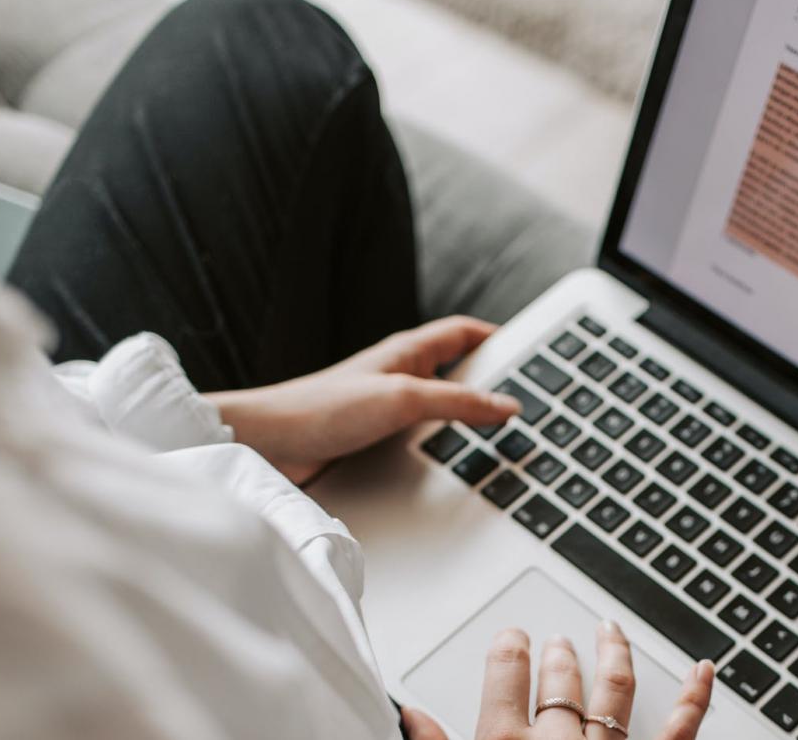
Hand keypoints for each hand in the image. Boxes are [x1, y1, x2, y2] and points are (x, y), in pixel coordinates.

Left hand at [207, 316, 520, 483]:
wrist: (267, 448)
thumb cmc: (320, 409)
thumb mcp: (402, 400)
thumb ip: (456, 402)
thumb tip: (507, 405)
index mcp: (407, 353)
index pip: (463, 332)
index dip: (497, 337)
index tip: (529, 351)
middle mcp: (399, 376)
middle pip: (458, 370)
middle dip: (491, 381)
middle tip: (527, 398)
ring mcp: (387, 409)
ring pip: (441, 408)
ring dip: (466, 419)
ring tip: (500, 436)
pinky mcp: (375, 441)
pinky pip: (421, 438)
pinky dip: (443, 446)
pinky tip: (453, 465)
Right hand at [473, 622, 713, 739]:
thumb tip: (416, 718)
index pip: (506, 675)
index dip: (509, 650)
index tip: (512, 640)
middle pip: (561, 681)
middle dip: (560, 655)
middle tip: (560, 640)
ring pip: (614, 690)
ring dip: (612, 656)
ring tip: (610, 632)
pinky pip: (678, 734)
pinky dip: (694, 700)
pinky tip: (702, 670)